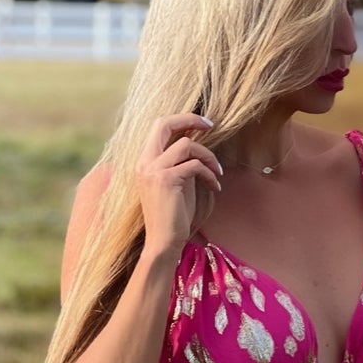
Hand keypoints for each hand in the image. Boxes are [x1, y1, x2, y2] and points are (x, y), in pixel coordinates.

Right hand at [137, 114, 222, 260]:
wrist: (163, 242)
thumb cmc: (173, 216)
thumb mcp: (176, 183)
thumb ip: (180, 162)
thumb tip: (197, 142)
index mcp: (145, 162)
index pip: (159, 126)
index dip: (181, 119)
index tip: (203, 124)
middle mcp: (145, 162)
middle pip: (164, 124)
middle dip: (190, 119)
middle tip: (211, 125)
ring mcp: (154, 170)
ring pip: (187, 145)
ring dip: (209, 157)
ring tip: (218, 172)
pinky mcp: (167, 180)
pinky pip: (196, 166)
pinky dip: (210, 175)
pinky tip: (215, 187)